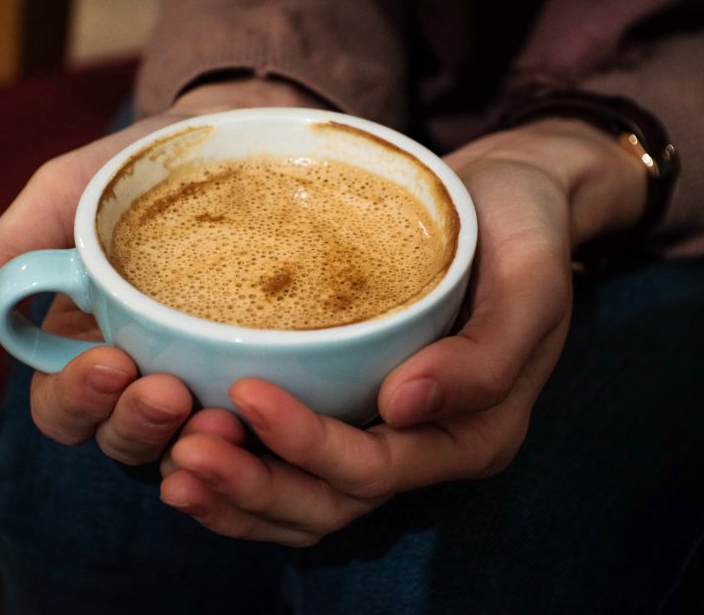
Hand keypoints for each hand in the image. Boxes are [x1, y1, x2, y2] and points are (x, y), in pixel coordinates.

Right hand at [0, 76, 326, 461]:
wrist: (228, 133)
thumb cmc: (132, 166)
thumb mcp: (62, 195)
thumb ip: (7, 257)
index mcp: (78, 346)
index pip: (63, 407)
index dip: (79, 399)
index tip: (109, 360)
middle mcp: (136, 372)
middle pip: (120, 438)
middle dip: (137, 425)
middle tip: (169, 392)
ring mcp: (197, 372)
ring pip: (184, 445)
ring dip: (194, 441)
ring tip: (221, 416)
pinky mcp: (257, 365)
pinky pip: (254, 420)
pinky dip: (255, 428)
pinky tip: (271, 415)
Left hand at [156, 118, 647, 545]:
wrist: (508, 199)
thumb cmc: (524, 230)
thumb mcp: (530, 279)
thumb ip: (486, 355)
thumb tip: (404, 406)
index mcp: (473, 434)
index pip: (377, 468)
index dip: (307, 445)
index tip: (246, 391)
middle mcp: (423, 448)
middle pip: (328, 502)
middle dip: (253, 487)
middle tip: (184, 452)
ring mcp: (384, 434)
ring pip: (301, 499)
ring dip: (235, 493)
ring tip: (172, 465)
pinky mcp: (350, 407)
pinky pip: (289, 463)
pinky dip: (241, 466)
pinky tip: (184, 448)